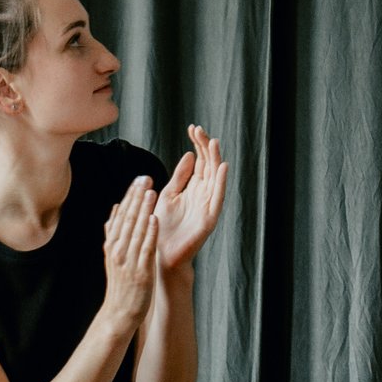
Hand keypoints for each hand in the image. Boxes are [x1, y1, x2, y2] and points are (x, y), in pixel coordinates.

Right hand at [98, 177, 159, 332]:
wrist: (120, 312)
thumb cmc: (121, 284)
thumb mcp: (113, 256)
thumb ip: (114, 233)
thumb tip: (115, 209)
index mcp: (112, 245)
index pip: (121, 215)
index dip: (130, 196)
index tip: (138, 180)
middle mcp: (117, 250)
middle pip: (127, 219)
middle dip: (136, 197)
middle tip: (145, 178)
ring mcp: (128, 260)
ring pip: (136, 230)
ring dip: (143, 210)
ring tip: (151, 191)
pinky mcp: (140, 271)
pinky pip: (145, 248)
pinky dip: (149, 233)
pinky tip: (155, 219)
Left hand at [155, 125, 229, 272]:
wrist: (159, 253)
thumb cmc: (162, 226)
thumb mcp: (168, 194)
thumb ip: (180, 176)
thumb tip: (189, 154)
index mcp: (193, 189)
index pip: (200, 162)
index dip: (198, 145)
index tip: (192, 128)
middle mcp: (203, 195)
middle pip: (209, 166)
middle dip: (206, 147)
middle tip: (200, 130)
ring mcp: (208, 206)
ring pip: (216, 178)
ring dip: (215, 160)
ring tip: (214, 142)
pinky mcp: (209, 219)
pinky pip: (218, 197)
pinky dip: (221, 182)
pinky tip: (222, 167)